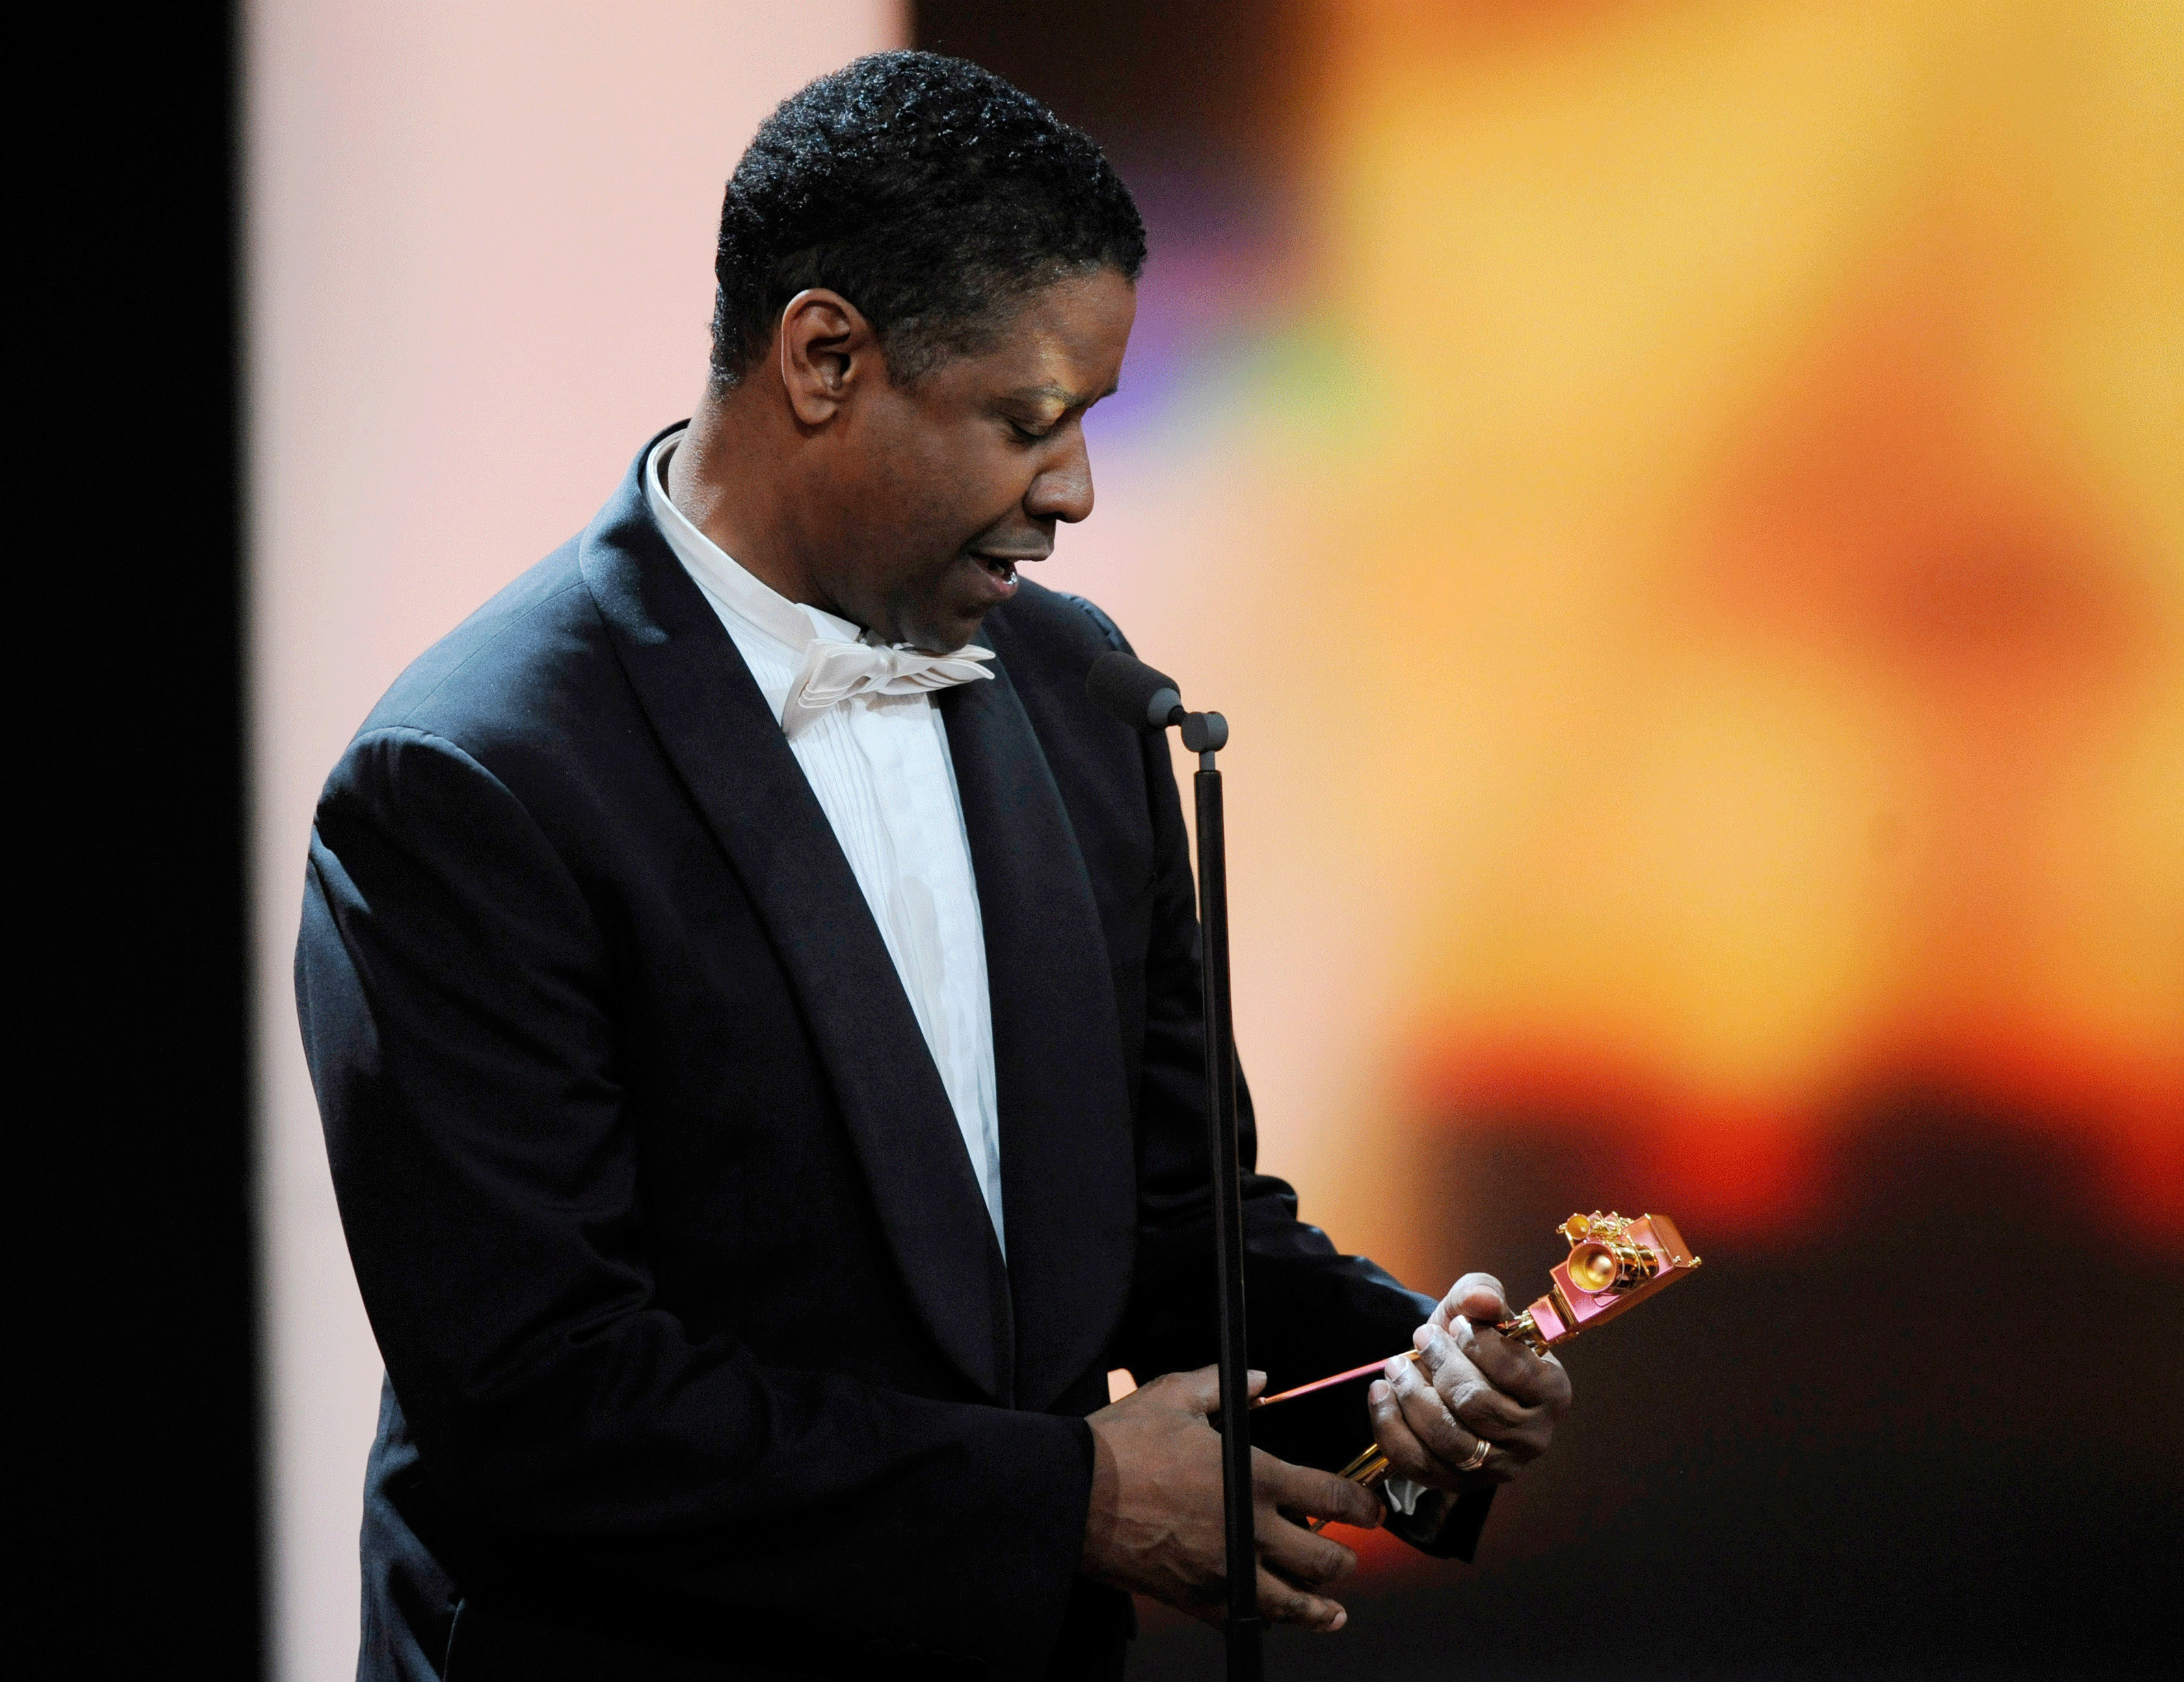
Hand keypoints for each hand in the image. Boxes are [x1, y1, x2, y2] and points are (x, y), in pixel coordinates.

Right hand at [1081, 1364, 1384, 1630]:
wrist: (1074, 1495)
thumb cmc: (1122, 1442)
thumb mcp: (1173, 1395)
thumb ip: (1225, 1386)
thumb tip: (1260, 1380)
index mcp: (1254, 1477)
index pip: (1330, 1496)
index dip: (1361, 1506)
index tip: (1371, 1510)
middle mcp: (1250, 1530)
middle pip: (1323, 1559)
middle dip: (1345, 1558)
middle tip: (1349, 1553)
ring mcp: (1226, 1571)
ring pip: (1292, 1602)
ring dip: (1321, 1607)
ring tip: (1335, 1610)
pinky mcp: (1197, 1598)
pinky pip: (1245, 1618)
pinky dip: (1267, 1620)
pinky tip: (1275, 1617)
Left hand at [1368, 1271, 1572, 1492]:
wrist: (1446, 1375)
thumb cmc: (1469, 1343)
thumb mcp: (1474, 1308)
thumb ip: (1481, 1292)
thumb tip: (1485, 1300)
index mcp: (1552, 1391)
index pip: (1514, 1369)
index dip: (1476, 1343)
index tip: (1453, 1325)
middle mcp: (1534, 1438)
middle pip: (1477, 1405)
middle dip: (1440, 1367)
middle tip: (1421, 1339)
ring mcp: (1499, 1467)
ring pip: (1449, 1439)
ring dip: (1413, 1397)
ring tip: (1396, 1366)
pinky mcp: (1461, 1485)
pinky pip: (1419, 1463)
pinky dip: (1391, 1426)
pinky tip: (1381, 1393)